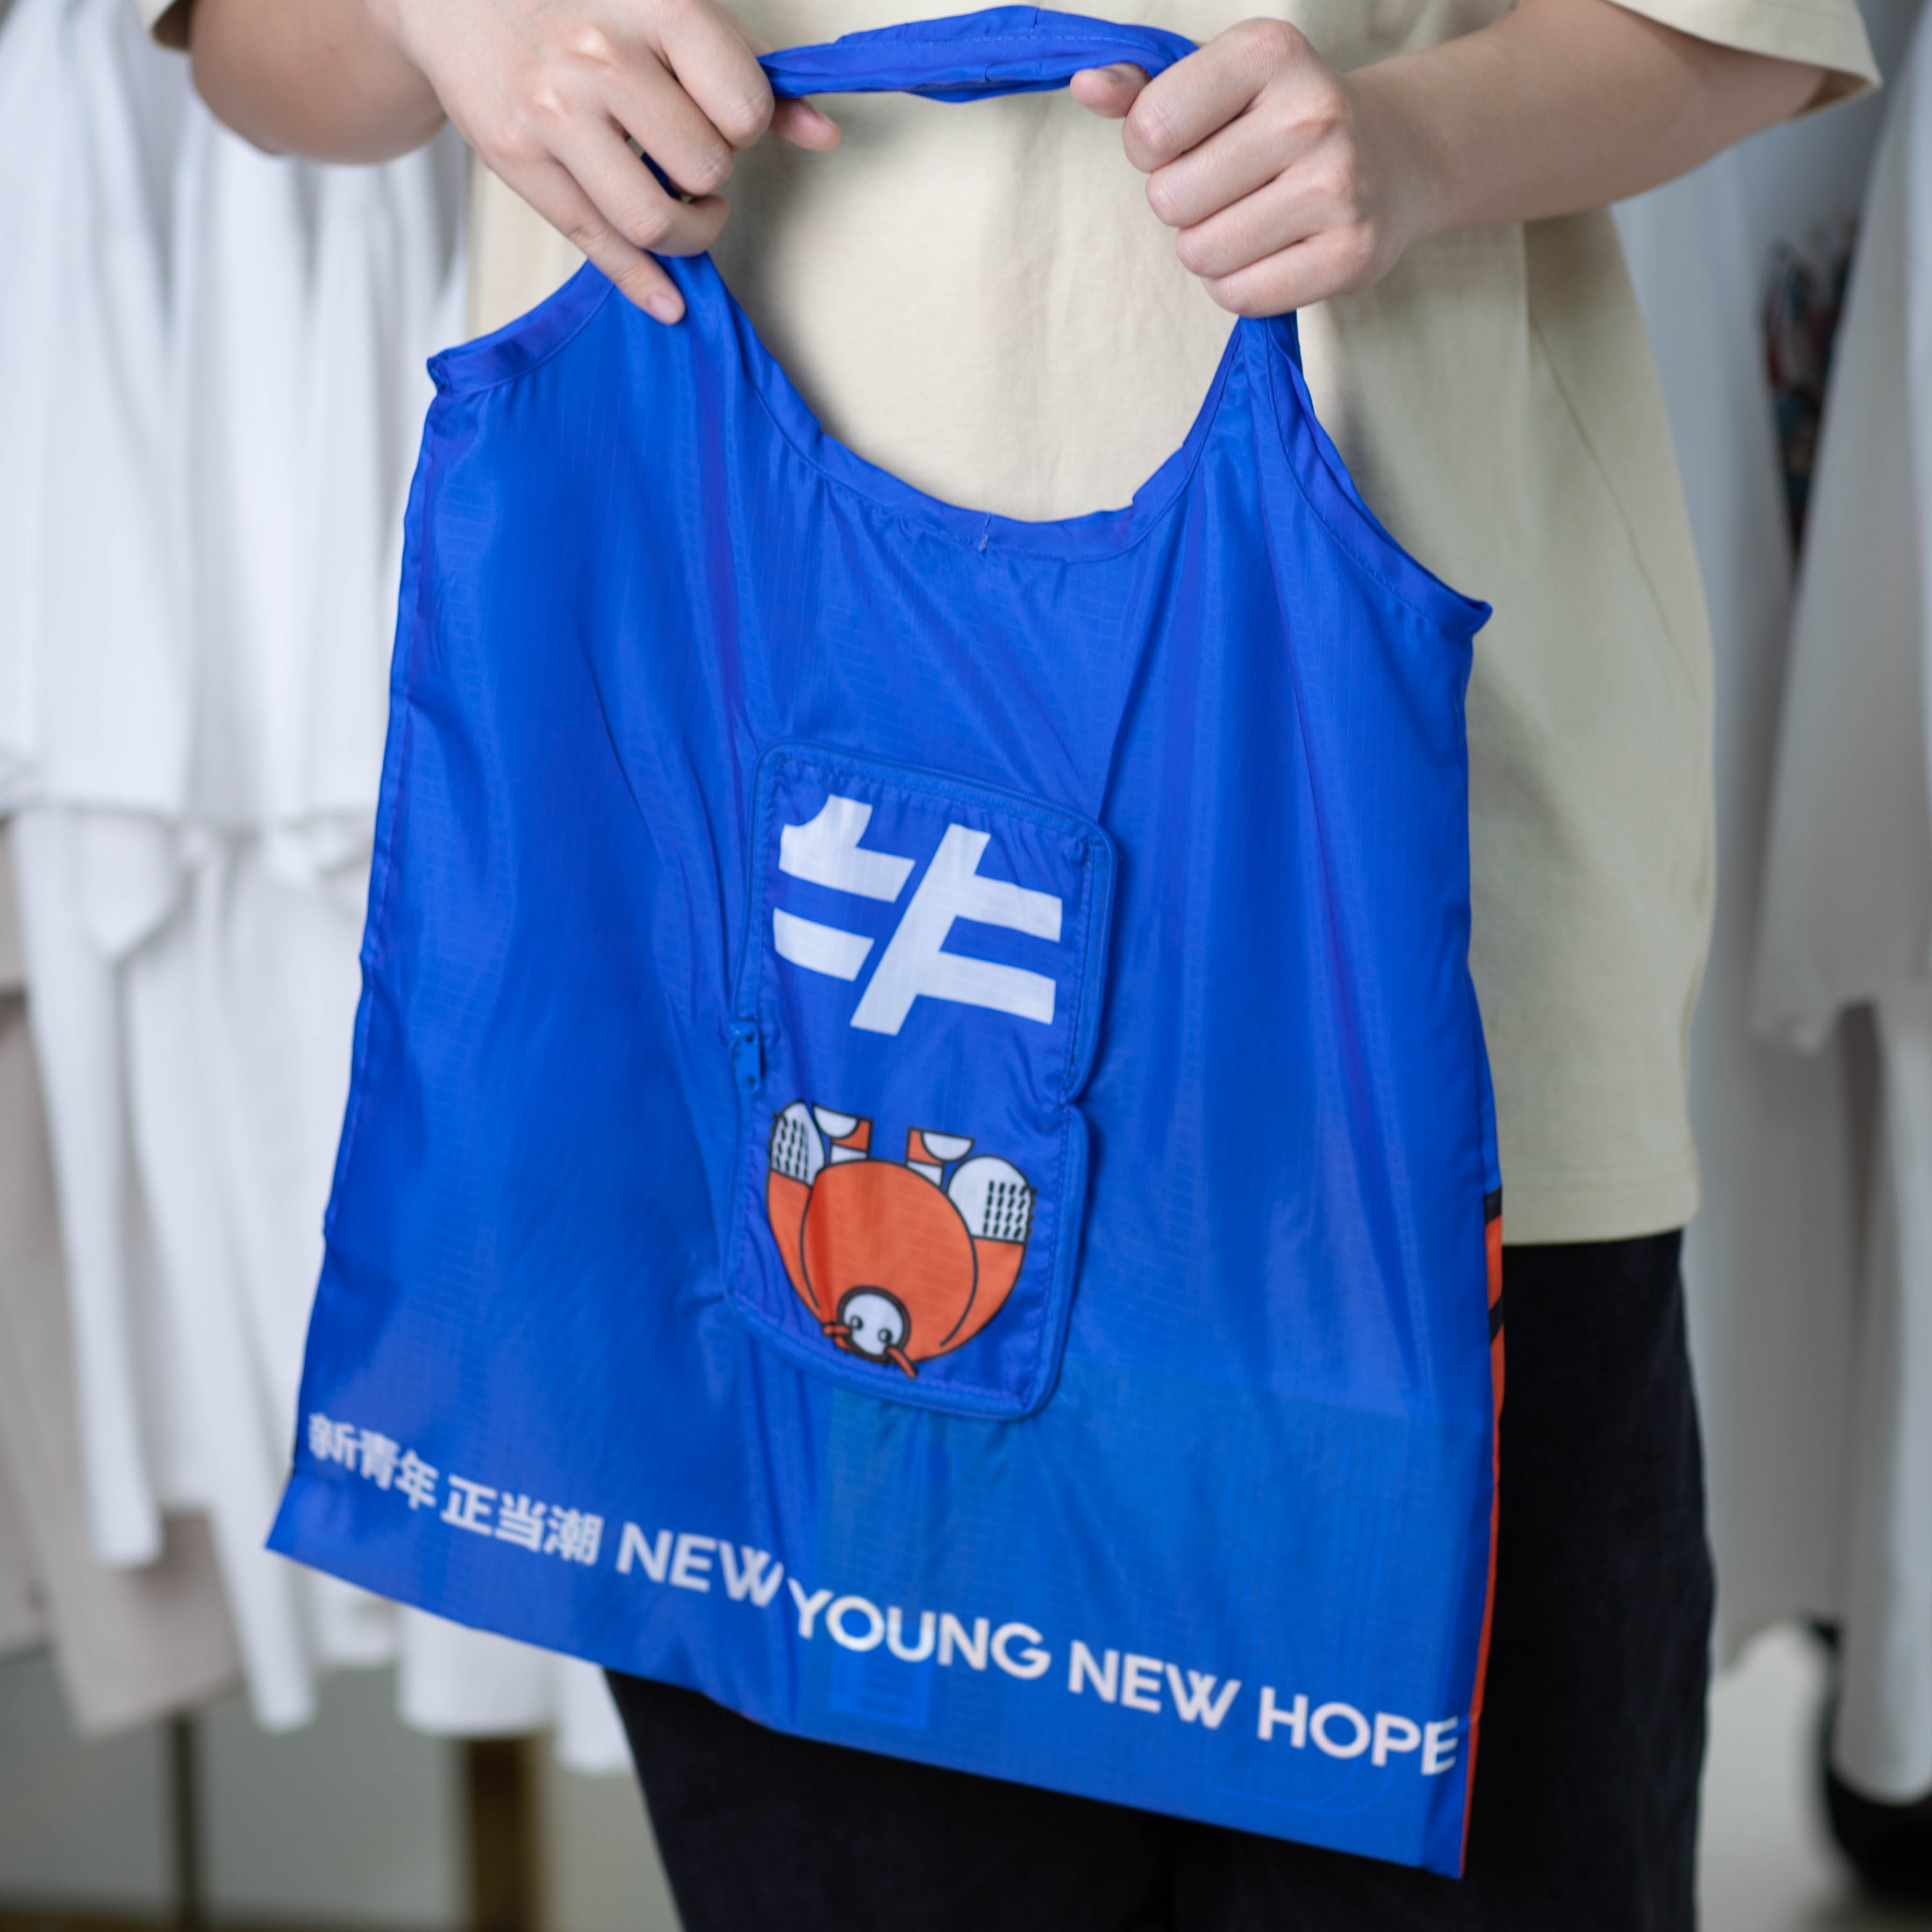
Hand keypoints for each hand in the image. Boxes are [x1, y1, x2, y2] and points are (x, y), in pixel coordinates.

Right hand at [366, 0, 841, 320]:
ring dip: (689, 235)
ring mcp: (553, 114)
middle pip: (704, 169)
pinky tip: (668, 298)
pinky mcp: (517, 161)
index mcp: (653, 4)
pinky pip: (598, 246)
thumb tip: (822, 132)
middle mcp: (600, 58)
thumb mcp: (665, 6)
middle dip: (712, 176)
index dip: (747, 127)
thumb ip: (748, 67)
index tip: (726, 118)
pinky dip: (644, 284)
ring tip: (687, 212)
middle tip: (691, 156)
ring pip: (655, 222)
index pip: (743, 109)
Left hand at [1072, 20, 1439, 317]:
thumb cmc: (1285, 119)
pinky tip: (1271, 252)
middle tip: (1229, 187)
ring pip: (1201, 254)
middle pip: (1169, 201)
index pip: (1149, 130)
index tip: (1192, 142)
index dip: (1152, 148)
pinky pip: (1239, 296)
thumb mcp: (1222, 82)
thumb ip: (1145, 88)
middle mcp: (1310, 113)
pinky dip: (1239, 285)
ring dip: (1209, 249)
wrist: (1398, 155)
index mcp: (1268, 52)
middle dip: (1183, 203)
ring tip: (1251, 218)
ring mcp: (1337, 187)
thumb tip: (1086, 85)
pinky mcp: (1350, 255)